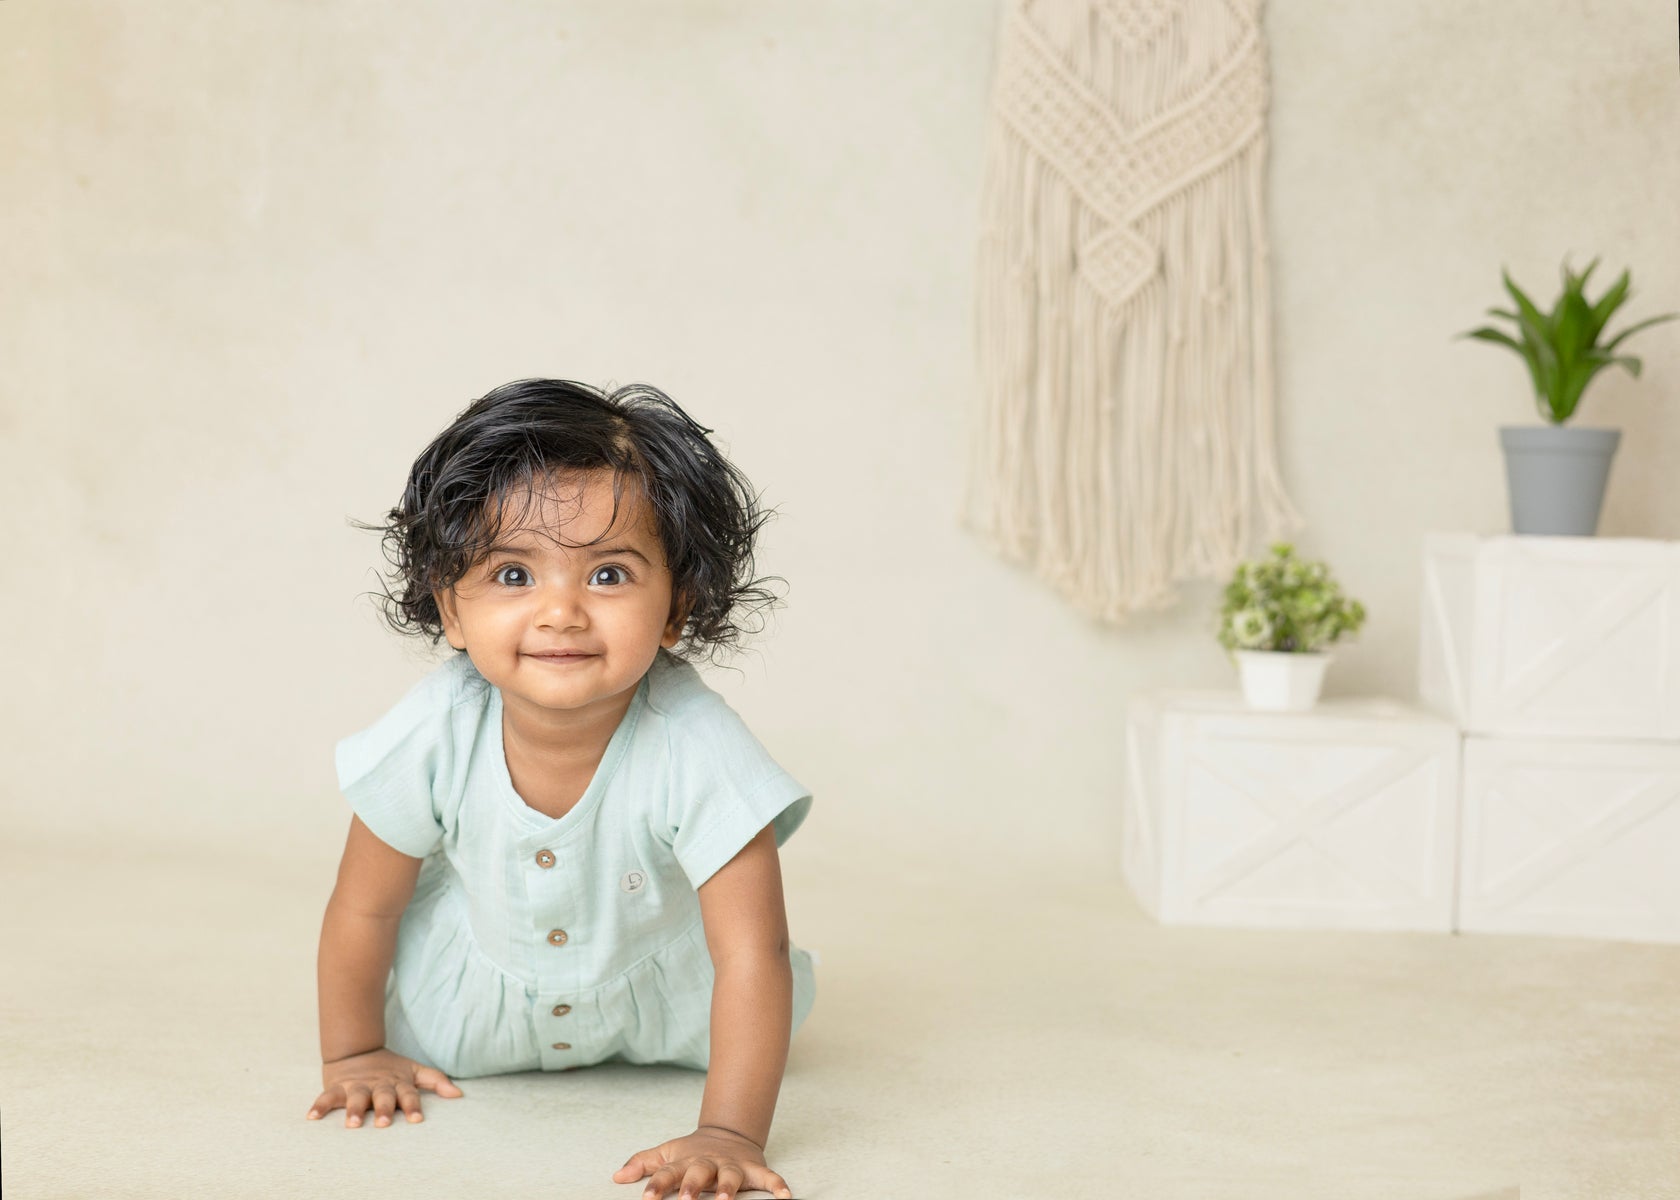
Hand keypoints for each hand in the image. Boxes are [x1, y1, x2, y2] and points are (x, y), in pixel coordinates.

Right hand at [306, 1047, 462, 1127]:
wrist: (357, 1050)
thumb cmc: (390, 1069)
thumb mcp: (414, 1071)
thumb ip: (435, 1081)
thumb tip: (459, 1095)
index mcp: (398, 1082)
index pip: (409, 1094)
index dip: (413, 1106)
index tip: (417, 1120)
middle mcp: (378, 1085)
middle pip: (382, 1097)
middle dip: (383, 1109)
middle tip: (383, 1123)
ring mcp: (357, 1085)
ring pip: (355, 1098)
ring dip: (353, 1110)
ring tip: (351, 1125)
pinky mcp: (337, 1087)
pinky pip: (327, 1097)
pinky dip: (319, 1106)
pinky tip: (312, 1118)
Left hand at [612, 1126, 792, 1199]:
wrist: (727, 1134)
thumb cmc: (691, 1153)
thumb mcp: (666, 1154)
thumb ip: (642, 1164)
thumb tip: (615, 1176)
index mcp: (685, 1161)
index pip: (667, 1172)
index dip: (656, 1185)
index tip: (646, 1198)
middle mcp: (708, 1163)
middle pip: (699, 1174)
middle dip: (692, 1187)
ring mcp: (732, 1166)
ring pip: (731, 1177)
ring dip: (728, 1188)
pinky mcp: (754, 1169)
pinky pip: (769, 1178)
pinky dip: (778, 1186)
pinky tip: (786, 1198)